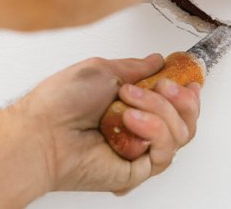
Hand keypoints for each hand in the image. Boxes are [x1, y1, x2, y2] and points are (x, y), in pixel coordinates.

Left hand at [20, 54, 200, 194]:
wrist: (42, 131)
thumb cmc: (60, 102)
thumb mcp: (103, 70)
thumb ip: (137, 67)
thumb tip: (157, 61)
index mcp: (131, 104)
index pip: (175, 102)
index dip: (187, 90)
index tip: (188, 77)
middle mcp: (138, 128)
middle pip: (186, 119)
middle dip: (182, 98)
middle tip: (163, 86)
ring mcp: (138, 149)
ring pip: (180, 133)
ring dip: (161, 110)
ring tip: (129, 101)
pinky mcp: (136, 170)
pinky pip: (165, 152)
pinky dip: (154, 129)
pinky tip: (132, 118)